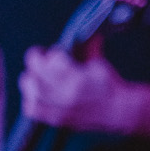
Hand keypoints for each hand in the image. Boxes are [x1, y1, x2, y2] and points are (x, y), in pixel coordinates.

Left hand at [19, 45, 135, 130]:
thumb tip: (88, 31)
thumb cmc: (110, 86)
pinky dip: (31, 99)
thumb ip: (88, 47)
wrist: (119, 111)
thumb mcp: (98, 63)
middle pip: (33, 74)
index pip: (52, 59)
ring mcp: (59, 109)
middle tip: (46, 64)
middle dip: (38, 64)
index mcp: (76, 78)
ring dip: (32, 80)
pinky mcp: (56, 119)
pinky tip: (39, 94)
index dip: (52, 52)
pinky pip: (30, 109)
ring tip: (41, 78)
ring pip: (30, 90)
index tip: (58, 53)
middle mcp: (65, 94)